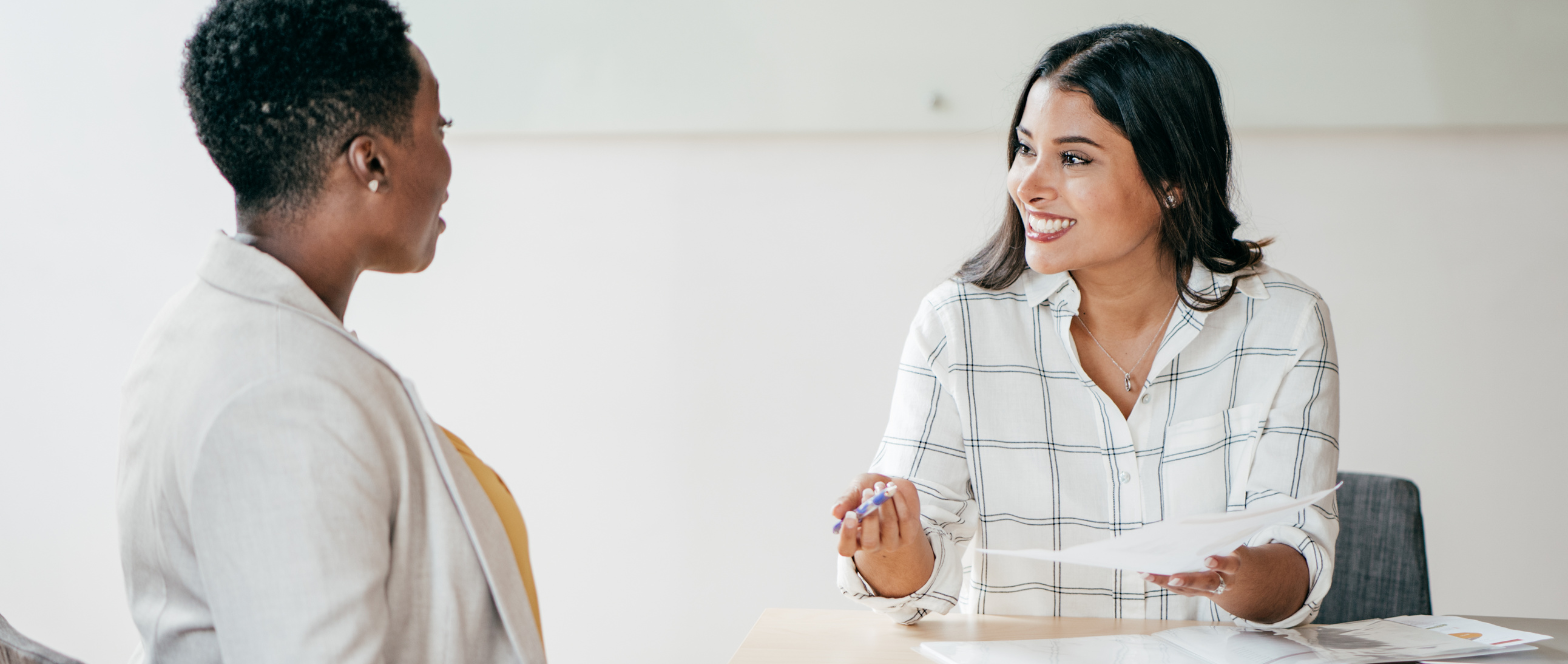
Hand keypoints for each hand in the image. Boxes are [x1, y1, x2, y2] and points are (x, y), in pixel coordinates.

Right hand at [832, 474, 922, 556]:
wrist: (891, 486)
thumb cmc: (868, 490)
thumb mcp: (855, 490)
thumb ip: (845, 500)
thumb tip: (835, 512)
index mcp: (852, 537)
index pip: (846, 548)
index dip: (847, 535)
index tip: (850, 514)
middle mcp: (871, 545)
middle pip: (870, 542)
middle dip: (870, 516)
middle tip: (867, 492)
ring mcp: (891, 543)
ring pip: (889, 527)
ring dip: (885, 502)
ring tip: (880, 485)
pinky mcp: (908, 535)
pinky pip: (905, 520)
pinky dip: (899, 501)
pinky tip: (894, 491)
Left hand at [1140, 543, 1308, 623]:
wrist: (1243, 576)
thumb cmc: (1233, 550)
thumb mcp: (1232, 541)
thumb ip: (1220, 534)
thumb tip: (1191, 521)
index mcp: (1235, 564)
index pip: (1229, 564)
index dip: (1220, 563)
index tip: (1208, 559)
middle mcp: (1224, 580)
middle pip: (1207, 582)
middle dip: (1190, 580)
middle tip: (1173, 577)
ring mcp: (1209, 588)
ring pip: (1188, 588)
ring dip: (1166, 581)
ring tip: (1147, 573)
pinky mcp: (1197, 591)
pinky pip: (1179, 589)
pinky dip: (1162, 580)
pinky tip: (1145, 572)